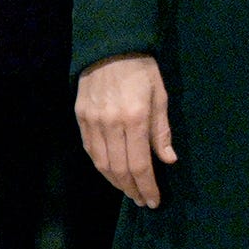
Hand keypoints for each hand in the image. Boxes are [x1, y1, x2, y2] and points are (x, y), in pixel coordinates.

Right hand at [75, 53, 176, 208]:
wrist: (110, 47)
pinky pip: (90, 150)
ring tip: (129, 191)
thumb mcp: (160, 96)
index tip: (154, 201)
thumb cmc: (142, 70)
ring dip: (116, 182)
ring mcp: (92, 122)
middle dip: (132, 189)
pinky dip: (101, 166)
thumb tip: (168, 160)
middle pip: (119, 169)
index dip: (146, 186)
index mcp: (134, 119)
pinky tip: (112, 173)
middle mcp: (110, 124)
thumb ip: (161, 131)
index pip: (139, 164)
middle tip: (142, 201)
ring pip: (102, 164)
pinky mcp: (80, 118)